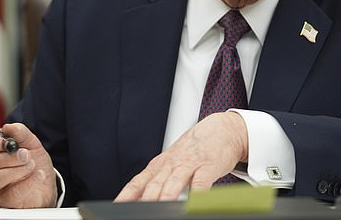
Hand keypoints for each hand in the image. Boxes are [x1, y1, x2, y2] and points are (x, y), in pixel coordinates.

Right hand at [0, 123, 56, 207]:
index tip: (3, 142)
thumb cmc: (32, 162)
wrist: (45, 183)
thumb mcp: (30, 143)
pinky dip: (28, 182)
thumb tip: (9, 127)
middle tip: (26, 155)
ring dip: (16, 170)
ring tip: (31, 165)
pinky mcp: (4, 200)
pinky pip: (12, 192)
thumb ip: (20, 133)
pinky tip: (38, 174)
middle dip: (8, 157)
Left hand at [115, 111, 247, 201]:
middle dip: (144, 201)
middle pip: (153, 185)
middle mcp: (172, 164)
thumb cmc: (196, 149)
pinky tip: (192, 202)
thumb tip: (139, 199)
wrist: (222, 129)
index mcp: (160, 165)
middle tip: (137, 213)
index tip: (118, 207)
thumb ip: (158, 180)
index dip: (126, 196)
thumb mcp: (173, 161)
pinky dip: (196, 193)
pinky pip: (201, 182)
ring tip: (158, 210)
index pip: (138, 183)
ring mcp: (190, 164)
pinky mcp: (208, 166)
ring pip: (173, 183)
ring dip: (164, 197)